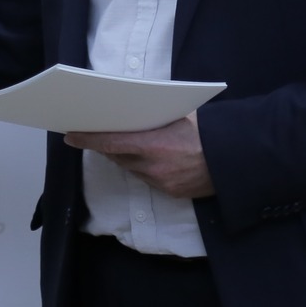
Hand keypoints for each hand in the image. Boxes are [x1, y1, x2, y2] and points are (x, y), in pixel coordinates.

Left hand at [64, 112, 214, 198]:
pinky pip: (149, 180)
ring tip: (120, 145)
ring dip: (124, 158)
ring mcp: (162, 182)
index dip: (88, 140)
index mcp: (153, 144)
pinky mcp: (171, 193)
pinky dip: (143, 169)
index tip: (71, 135)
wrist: (234, 159)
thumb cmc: (207, 131)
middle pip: (118, 157)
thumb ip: (154, 118)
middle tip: (94, 135)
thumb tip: (134, 113)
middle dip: (106, 147)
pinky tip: (145, 159)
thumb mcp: (179, 116)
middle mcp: (153, 166)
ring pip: (132, 169)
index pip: (110, 143)